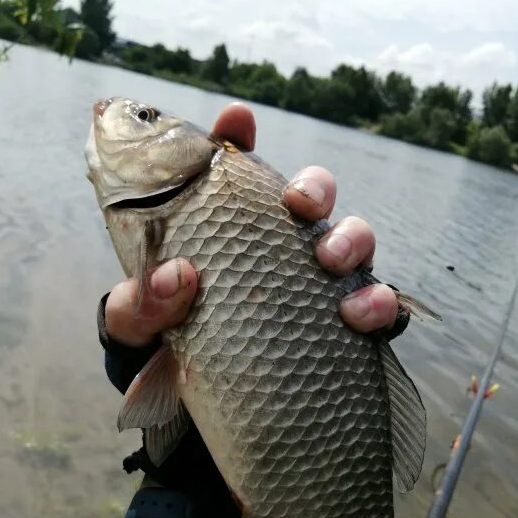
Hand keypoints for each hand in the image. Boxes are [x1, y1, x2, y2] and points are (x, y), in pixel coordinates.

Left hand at [105, 103, 398, 346]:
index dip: (238, 138)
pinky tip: (358, 315)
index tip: (237, 121)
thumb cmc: (164, 341)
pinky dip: (378, 302)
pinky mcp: (344, 323)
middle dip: (314, 188)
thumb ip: (142, 299)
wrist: (190, 396)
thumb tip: (178, 274)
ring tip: (329, 263)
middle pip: (312, 195)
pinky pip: (378, 303)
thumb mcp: (138, 321)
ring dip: (351, 240)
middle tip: (298, 205)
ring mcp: (316, 281)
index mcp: (225, 227)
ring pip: (354, 238)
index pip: (235, 170)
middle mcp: (278, 245)